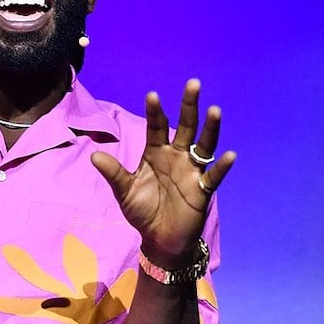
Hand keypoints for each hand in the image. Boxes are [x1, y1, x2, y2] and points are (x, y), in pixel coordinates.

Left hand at [90, 79, 235, 267]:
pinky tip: (229, 155)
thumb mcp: (124, 192)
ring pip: (204, 145)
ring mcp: (191, 171)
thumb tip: (93, 156)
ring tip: (214, 110)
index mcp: (156, 153)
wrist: (159, 239)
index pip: (157, 127)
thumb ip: (113, 174)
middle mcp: (177, 156)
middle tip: (193, 83)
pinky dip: (222, 166)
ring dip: (210, 128)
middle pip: (185, 127)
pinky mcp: (202, 190)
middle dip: (189, 106)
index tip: (153, 95)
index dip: (156, 112)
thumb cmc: (142, 211)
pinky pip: (213, 176)